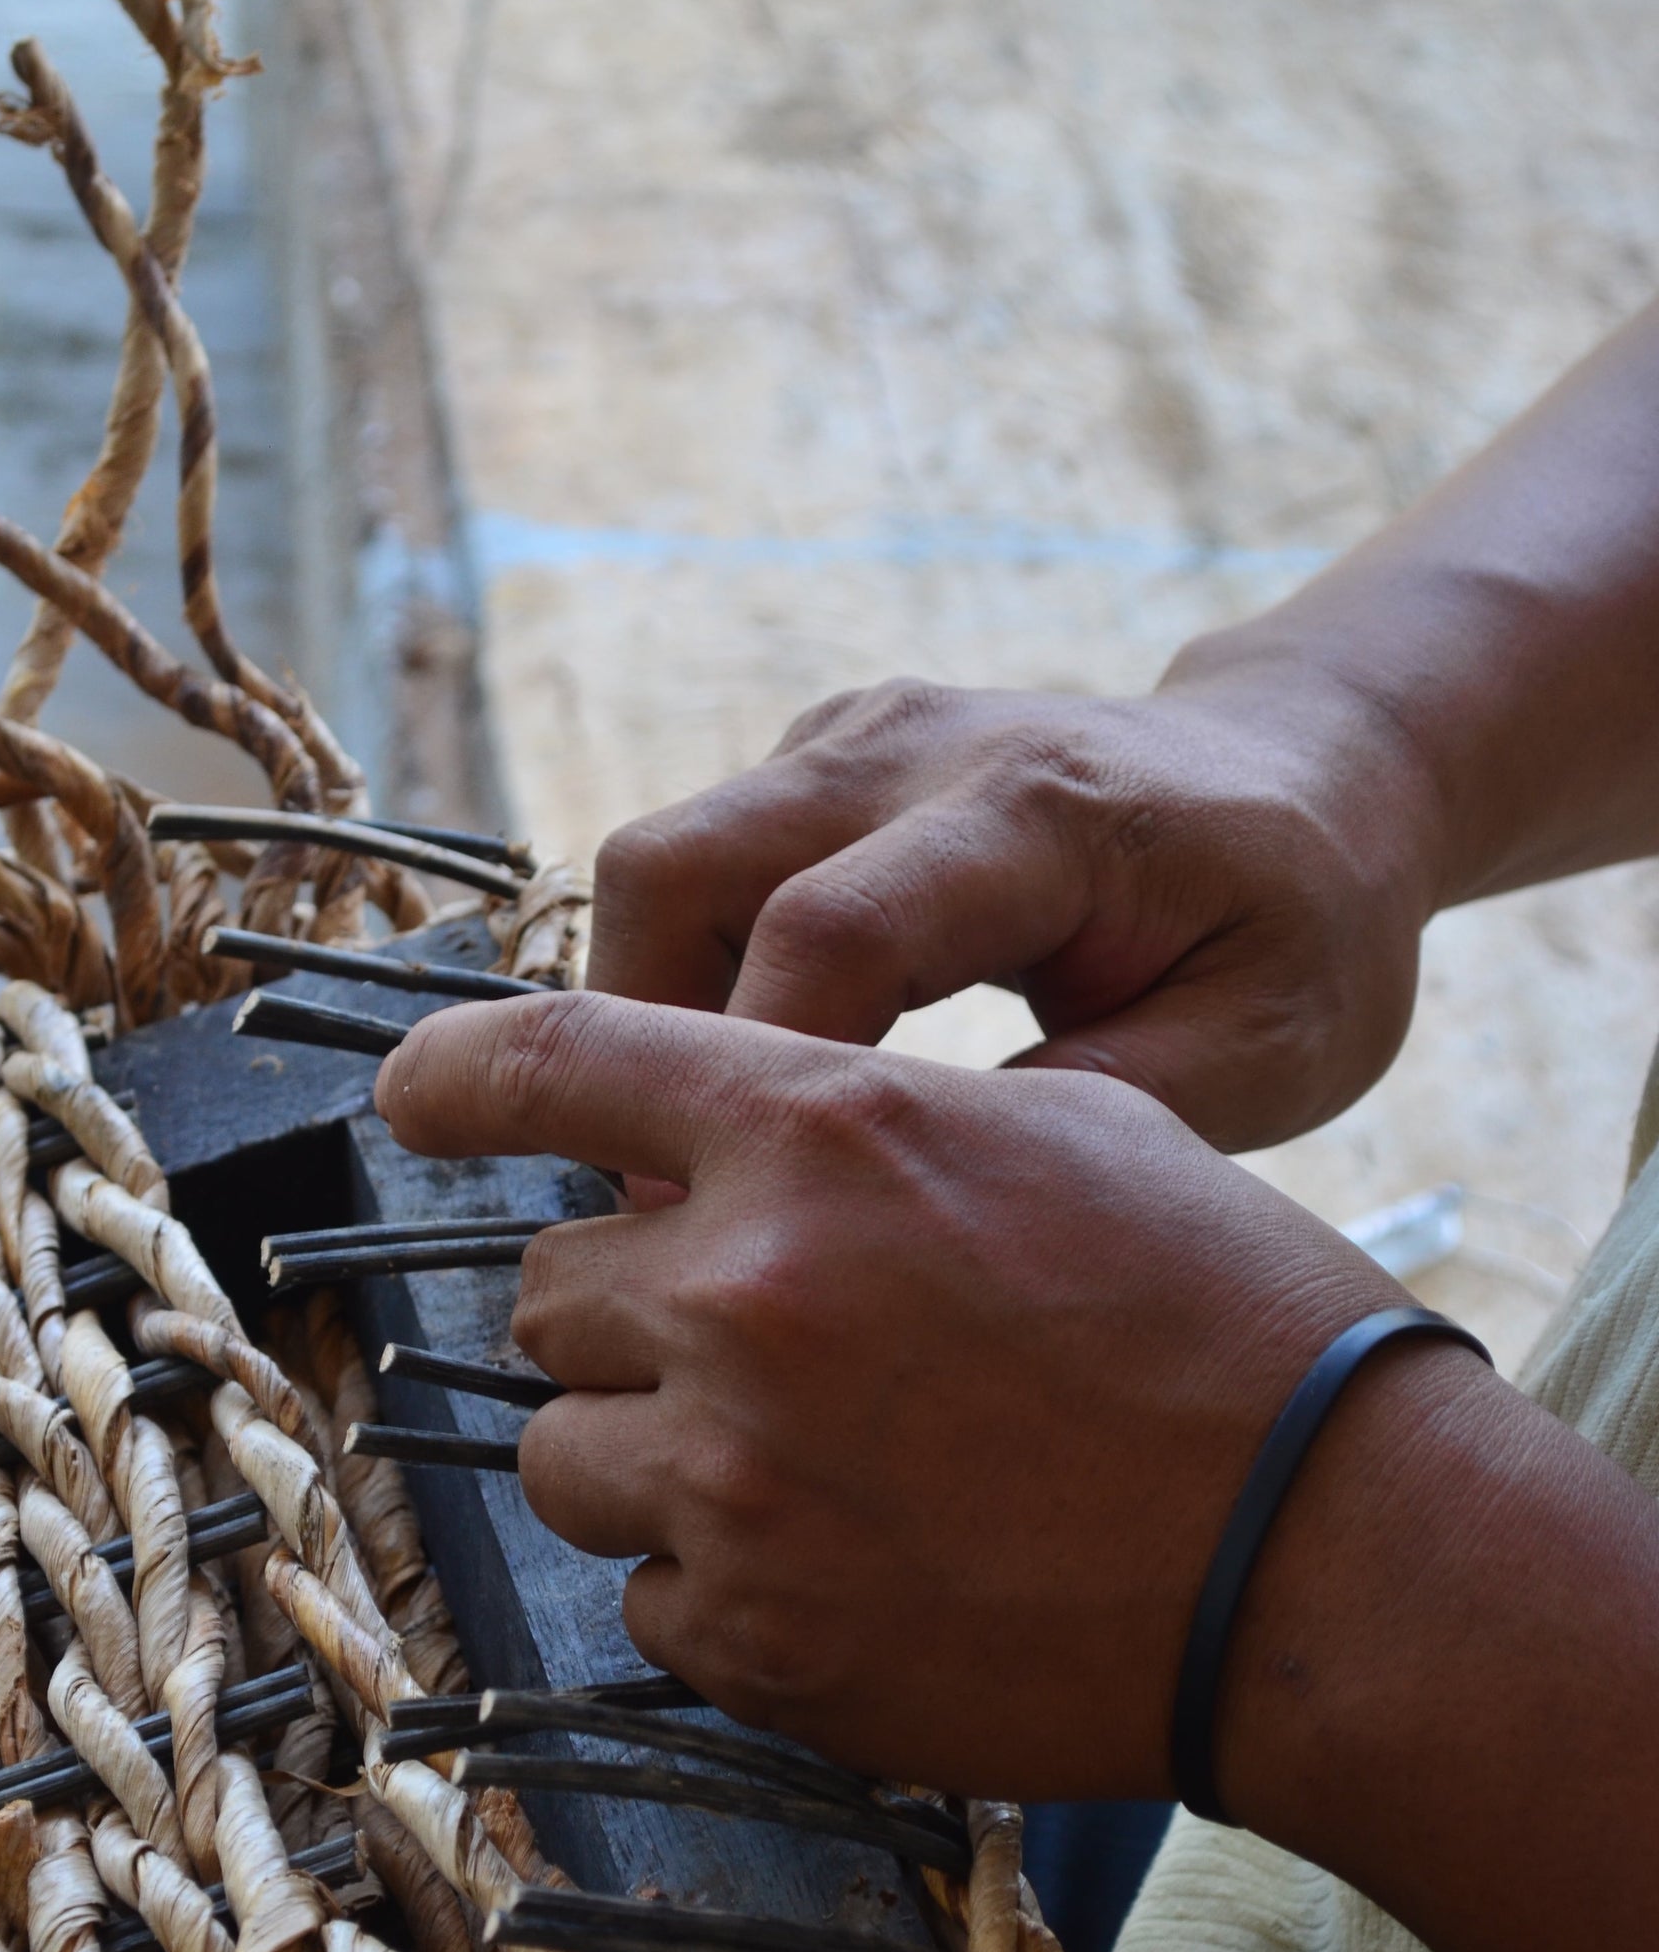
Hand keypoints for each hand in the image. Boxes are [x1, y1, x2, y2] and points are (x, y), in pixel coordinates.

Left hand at [374, 990, 1420, 1799]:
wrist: (1325, 1558)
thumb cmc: (1224, 1327)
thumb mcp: (1060, 1137)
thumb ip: (859, 1124)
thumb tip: (722, 1149)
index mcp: (821, 1128)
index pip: (551, 1062)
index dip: (454, 1072)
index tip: (411, 1093)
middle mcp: (744, 1291)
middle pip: (548, 1293)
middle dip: (629, 1321)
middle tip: (766, 1353)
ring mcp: (735, 1480)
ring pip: (567, 1455)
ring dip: (652, 1459)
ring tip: (815, 1475)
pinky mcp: (752, 1639)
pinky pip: (644, 1601)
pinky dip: (718, 1589)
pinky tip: (857, 1572)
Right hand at [585, 659, 1444, 1156]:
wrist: (1313, 777)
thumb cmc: (1299, 931)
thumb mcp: (1263, 1053)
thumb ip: (1095, 1118)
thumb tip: (916, 1199)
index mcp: (1041, 812)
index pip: (826, 930)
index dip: (746, 1084)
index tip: (718, 1214)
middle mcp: (918, 746)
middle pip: (676, 870)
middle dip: (638, 1045)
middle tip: (676, 1194)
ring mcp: (855, 737)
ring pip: (657, 865)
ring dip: (648, 1018)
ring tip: (709, 1152)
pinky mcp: (823, 758)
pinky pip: (697, 869)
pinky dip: (687, 983)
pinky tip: (752, 1090)